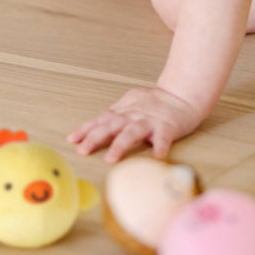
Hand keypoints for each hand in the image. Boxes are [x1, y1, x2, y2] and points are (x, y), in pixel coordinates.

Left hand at [66, 86, 202, 162]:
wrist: (183, 95)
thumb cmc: (156, 103)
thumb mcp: (132, 105)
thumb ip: (116, 116)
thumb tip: (95, 127)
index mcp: (124, 112)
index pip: (101, 119)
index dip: (86, 129)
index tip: (71, 140)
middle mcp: (134, 115)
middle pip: (111, 125)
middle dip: (95, 137)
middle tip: (82, 151)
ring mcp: (150, 121)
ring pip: (133, 131)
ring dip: (120, 145)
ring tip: (110, 159)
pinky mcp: (168, 127)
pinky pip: (163, 139)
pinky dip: (159, 148)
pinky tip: (156, 159)